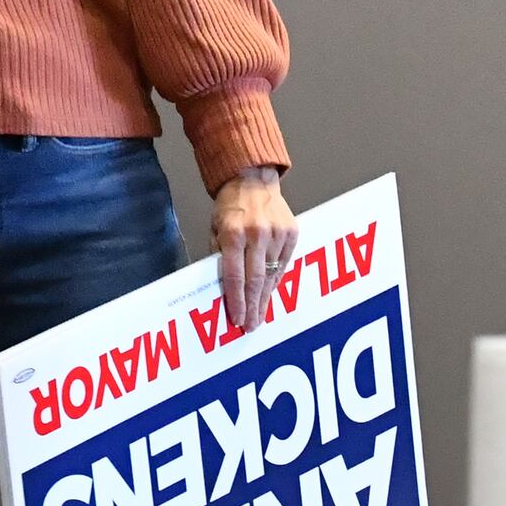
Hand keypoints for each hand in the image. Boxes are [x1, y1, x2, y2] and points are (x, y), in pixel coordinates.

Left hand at [213, 166, 298, 333]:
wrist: (253, 179)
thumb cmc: (230, 205)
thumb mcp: (215, 229)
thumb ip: (218, 257)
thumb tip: (222, 288)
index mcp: (233, 234)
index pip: (235, 277)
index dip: (237, 302)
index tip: (237, 319)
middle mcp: (256, 234)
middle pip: (255, 281)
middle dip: (253, 307)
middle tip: (251, 326)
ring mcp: (276, 233)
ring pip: (272, 276)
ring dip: (265, 299)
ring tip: (260, 317)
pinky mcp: (291, 233)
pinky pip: (284, 265)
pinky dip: (276, 281)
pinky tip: (270, 294)